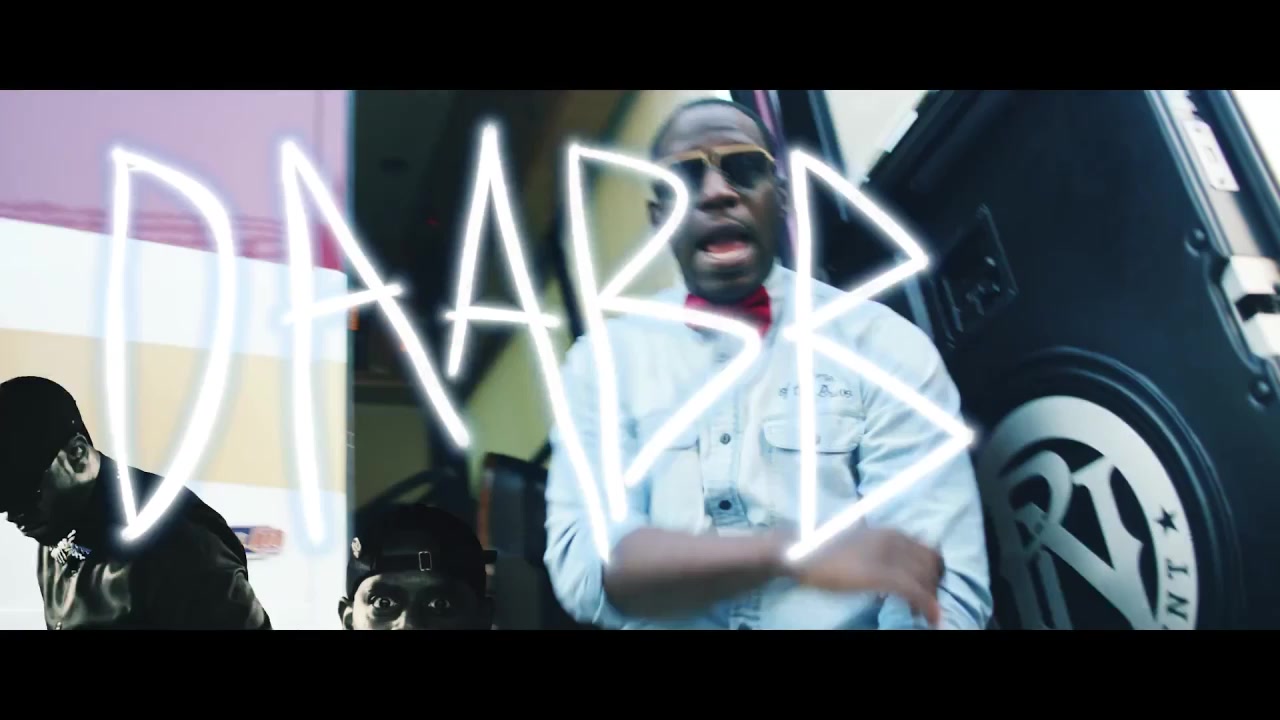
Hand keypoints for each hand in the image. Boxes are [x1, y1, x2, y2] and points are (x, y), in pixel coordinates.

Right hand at [785, 525, 943, 626]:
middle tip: (927, 602)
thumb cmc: (824, 549)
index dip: (933, 570)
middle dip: (934, 585)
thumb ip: (880, 547)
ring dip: (931, 597)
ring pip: (926, 579)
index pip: (928, 550)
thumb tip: (898, 562)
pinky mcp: (881, 576)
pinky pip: (915, 592)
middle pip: (932, 564)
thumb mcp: (859, 542)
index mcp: (889, 531)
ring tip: (925, 612)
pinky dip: (928, 606)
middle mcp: (894, 540)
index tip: (929, 585)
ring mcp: (888, 557)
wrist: (800, 552)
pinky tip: (931, 618)